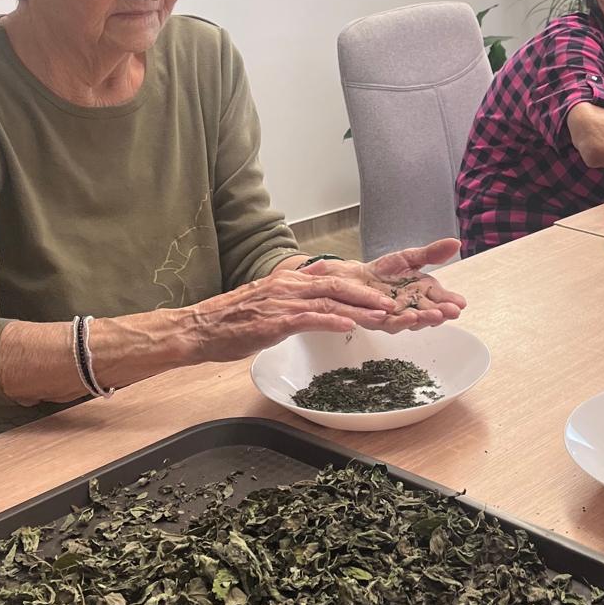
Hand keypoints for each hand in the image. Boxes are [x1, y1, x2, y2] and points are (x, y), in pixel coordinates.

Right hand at [187, 239, 464, 359]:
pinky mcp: (275, 320)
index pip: (339, 277)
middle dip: (374, 294)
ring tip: (386, 315)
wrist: (202, 327)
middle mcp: (294, 284)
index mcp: (296, 280)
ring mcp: (284, 301)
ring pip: (331, 300)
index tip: (394, 291)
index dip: (369, 283)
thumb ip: (304, 304)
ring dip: (361, 308)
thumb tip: (329, 310)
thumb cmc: (238, 320)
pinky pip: (308, 318)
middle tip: (401, 304)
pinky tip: (350, 327)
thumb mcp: (276, 306)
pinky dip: (331, 321)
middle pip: (342, 284)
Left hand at [335, 238, 465, 331]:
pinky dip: (399, 321)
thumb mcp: (410, 257)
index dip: (451, 302)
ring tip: (433, 315)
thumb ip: (432, 253)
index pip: (440, 300)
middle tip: (451, 312)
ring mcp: (396, 315)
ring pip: (412, 321)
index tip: (461, 303)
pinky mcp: (377, 319)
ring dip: (423, 320)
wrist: (356, 276)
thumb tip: (456, 243)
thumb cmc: (384, 270)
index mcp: (423, 292)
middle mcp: (412, 307)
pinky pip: (388, 322)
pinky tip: (408, 316)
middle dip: (441, 314)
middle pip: (429, 314)